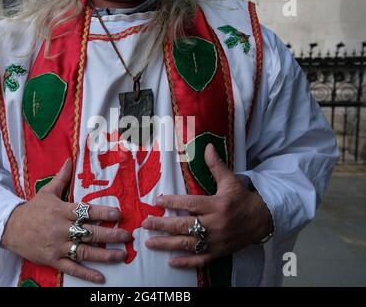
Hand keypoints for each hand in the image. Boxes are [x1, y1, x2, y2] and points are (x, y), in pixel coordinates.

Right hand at [1, 159, 130, 283]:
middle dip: (111, 235)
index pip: (86, 212)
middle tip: (127, 236)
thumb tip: (69, 160)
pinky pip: (72, 268)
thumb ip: (61, 178)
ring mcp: (58, 246)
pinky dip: (86, 274)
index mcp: (62, 211)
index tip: (119, 214)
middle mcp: (62, 229)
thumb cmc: (32, 210)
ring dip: (105, 255)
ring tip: (121, 254)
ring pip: (85, 252)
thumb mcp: (46, 192)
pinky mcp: (53, 260)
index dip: (103, 213)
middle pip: (90, 233)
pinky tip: (101, 277)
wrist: (9, 228)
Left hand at [142, 144, 273, 268]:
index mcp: (217, 205)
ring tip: (149, 242)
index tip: (158, 201)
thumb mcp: (230, 181)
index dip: (173, 202)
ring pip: (188, 244)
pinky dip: (186, 262)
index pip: (191, 203)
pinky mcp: (219, 252)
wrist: (263, 220)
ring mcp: (216, 241)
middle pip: (185, 225)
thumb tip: (207, 146)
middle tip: (145, 223)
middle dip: (163, 225)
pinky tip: (170, 261)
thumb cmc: (243, 199)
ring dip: (167, 244)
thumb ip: (216, 166)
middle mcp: (215, 224)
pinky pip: (201, 260)